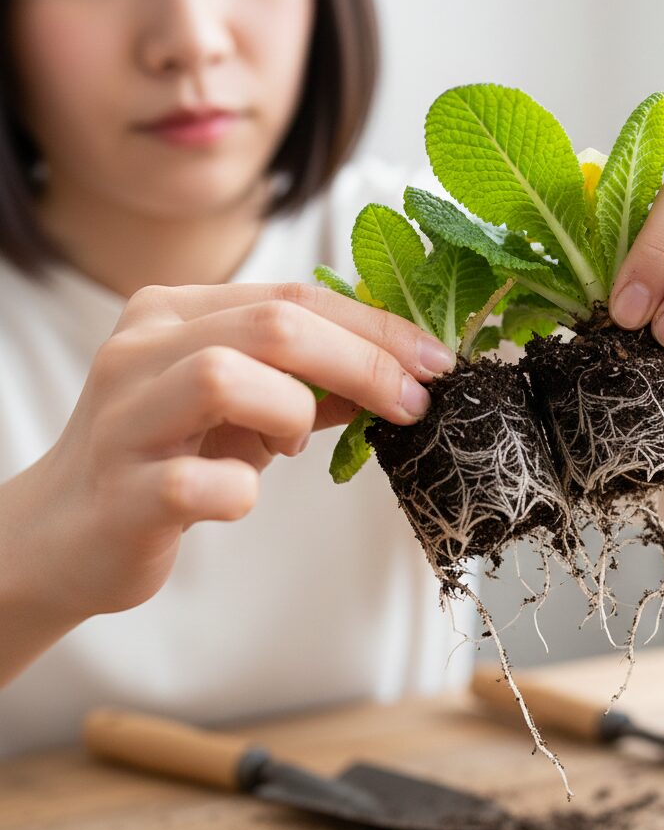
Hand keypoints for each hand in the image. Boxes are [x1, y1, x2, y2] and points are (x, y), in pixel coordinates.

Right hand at [13, 283, 454, 620]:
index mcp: (174, 312)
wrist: (64, 533)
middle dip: (365, 362)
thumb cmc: (169, 455)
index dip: (377, 327)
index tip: (434, 361)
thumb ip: (311, 383)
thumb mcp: (243, 406)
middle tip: (414, 401)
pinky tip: (237, 495)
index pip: (296, 297)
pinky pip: (197, 483)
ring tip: (292, 444)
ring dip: (293, 413)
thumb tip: (403, 375)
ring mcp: (123, 419)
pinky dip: (239, 491)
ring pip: (226, 377)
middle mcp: (141, 350)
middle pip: (274, 326)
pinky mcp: (119, 493)